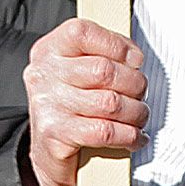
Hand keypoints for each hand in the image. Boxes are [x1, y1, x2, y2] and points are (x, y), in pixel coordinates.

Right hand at [21, 17, 148, 185]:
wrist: (47, 152)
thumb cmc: (69, 107)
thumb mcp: (77, 71)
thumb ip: (102, 55)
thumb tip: (133, 57)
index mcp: (49, 51)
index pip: (83, 33)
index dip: (116, 45)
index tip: (134, 59)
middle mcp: (44, 74)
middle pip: (103, 70)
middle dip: (135, 84)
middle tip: (140, 94)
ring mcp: (48, 104)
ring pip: (110, 103)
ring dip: (136, 112)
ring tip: (139, 116)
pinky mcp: (57, 134)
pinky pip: (105, 131)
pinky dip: (128, 135)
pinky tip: (134, 137)